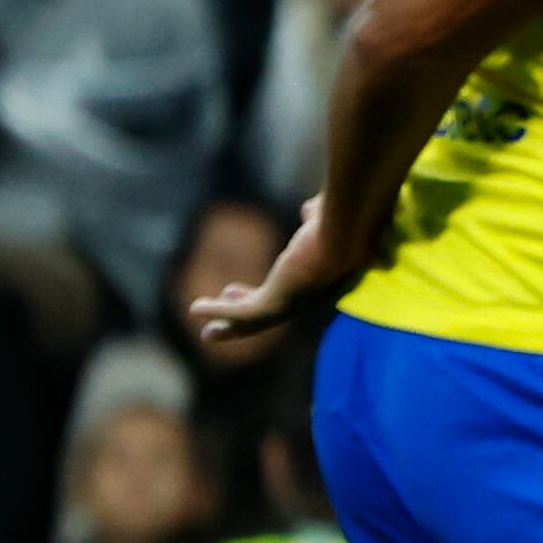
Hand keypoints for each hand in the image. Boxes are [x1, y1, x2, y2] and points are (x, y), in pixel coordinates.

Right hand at [188, 198, 349, 349]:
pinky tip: (195, 308)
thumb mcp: (323, 219)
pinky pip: (243, 314)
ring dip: (230, 326)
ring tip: (207, 334)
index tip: (233, 289)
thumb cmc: (342, 222)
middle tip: (218, 327)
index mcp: (320, 281)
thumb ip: (315, 216)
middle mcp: (310, 298)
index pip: (285, 292)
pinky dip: (218, 312)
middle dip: (243, 319)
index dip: (257, 293)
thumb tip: (312, 209)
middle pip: (271, 314)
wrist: (347, 230)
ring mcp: (295, 304)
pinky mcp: (278, 302)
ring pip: (256, 321)